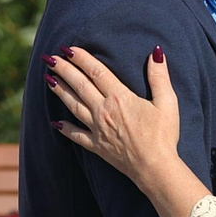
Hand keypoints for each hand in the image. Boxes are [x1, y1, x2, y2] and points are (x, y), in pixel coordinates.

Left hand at [48, 46, 183, 182]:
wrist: (154, 168)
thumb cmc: (163, 136)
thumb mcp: (167, 103)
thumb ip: (159, 77)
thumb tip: (156, 53)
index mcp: (119, 97)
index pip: (96, 71)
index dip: (81, 58)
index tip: (68, 48)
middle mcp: (103, 110)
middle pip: (80, 85)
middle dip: (64, 69)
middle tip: (50, 58)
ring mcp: (97, 129)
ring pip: (74, 106)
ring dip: (60, 91)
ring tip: (48, 79)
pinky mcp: (97, 146)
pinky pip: (76, 135)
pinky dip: (65, 129)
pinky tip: (55, 123)